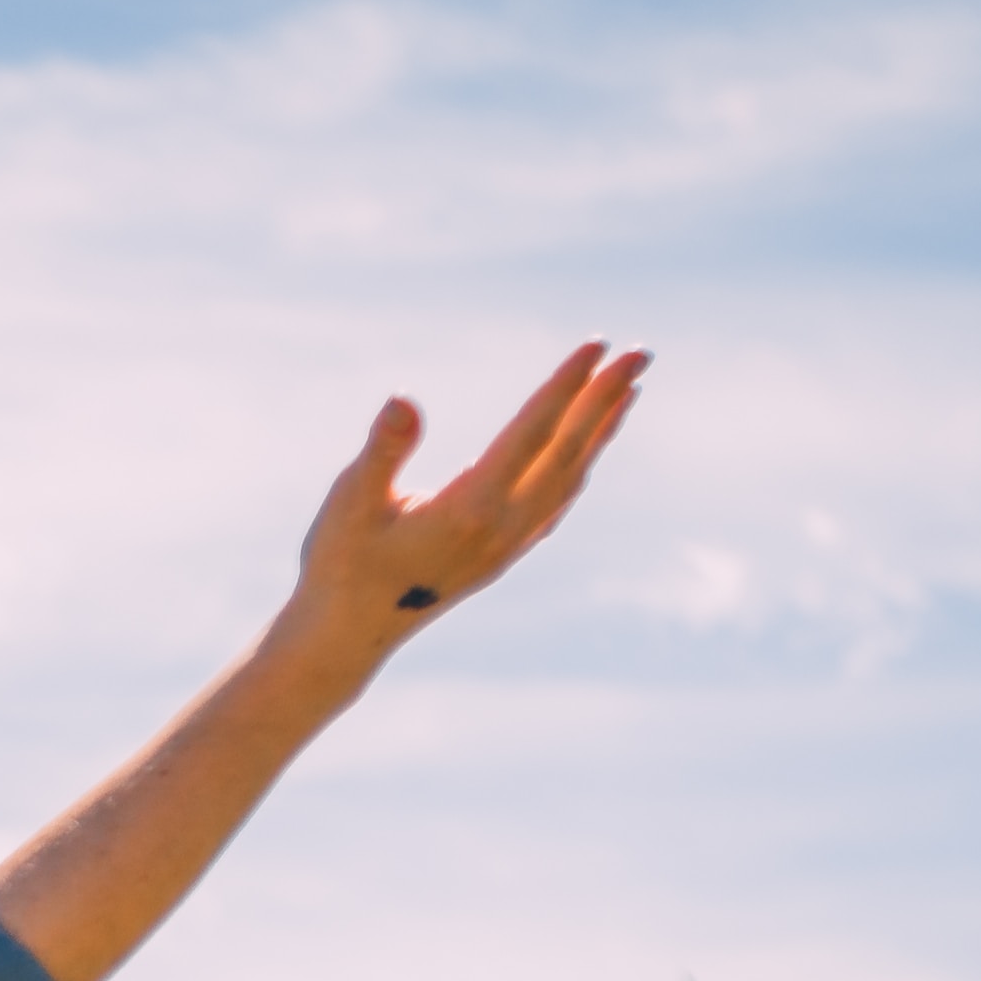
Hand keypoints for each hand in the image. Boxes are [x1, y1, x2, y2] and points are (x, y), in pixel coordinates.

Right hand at [283, 342, 645, 663]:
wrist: (345, 636)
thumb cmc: (340, 563)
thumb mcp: (349, 502)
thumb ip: (382, 451)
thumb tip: (403, 400)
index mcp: (469, 511)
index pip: (531, 435)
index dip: (565, 387)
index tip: (596, 345)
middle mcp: (500, 530)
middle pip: (566, 453)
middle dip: (604, 399)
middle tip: (640, 351)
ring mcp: (506, 546)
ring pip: (569, 478)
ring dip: (601, 429)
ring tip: (629, 386)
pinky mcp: (502, 554)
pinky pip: (557, 501)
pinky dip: (580, 464)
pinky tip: (589, 444)